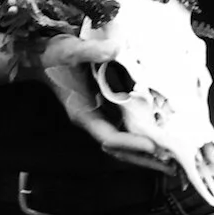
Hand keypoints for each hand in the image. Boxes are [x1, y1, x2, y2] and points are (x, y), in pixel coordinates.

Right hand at [31, 35, 177, 173]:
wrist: (41, 57)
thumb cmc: (54, 55)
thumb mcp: (70, 50)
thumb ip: (91, 51)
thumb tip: (115, 49)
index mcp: (83, 113)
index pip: (108, 137)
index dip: (130, 143)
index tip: (152, 146)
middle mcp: (92, 120)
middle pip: (119, 149)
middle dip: (144, 158)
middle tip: (172, 166)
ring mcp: (99, 117)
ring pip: (123, 144)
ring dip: (145, 153)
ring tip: (172, 160)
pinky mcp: (105, 111)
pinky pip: (125, 131)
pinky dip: (142, 137)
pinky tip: (161, 138)